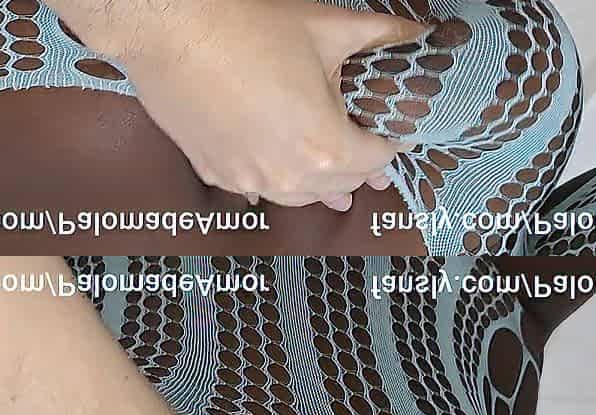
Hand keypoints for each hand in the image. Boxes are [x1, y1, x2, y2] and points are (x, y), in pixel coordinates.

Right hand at [94, 0, 424, 209]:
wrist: (169, 28)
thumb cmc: (247, 28)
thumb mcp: (327, 27)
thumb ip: (382, 36)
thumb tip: (417, 34)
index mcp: (324, 147)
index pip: (375, 160)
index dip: (392, 148)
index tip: (396, 138)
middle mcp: (288, 175)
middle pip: (342, 184)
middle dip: (362, 170)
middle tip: (371, 159)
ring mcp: (248, 180)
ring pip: (300, 196)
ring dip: (322, 185)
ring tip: (334, 181)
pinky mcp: (216, 173)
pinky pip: (258, 190)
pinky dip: (277, 181)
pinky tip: (278, 171)